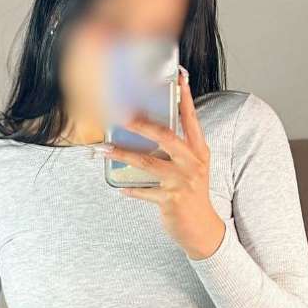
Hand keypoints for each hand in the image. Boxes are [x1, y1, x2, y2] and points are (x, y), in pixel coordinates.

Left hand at [103, 67, 225, 259]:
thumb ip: (177, 150)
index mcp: (199, 151)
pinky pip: (144, 191)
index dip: (184, 98)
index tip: (178, 77)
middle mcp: (192, 163)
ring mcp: (182, 181)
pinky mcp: (171, 200)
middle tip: (124, 115)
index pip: (191, 119)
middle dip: (144, 125)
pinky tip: (120, 188)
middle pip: (167, 137)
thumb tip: (147, 131)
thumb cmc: (192, 193)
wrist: (202, 230)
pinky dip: (131, 189)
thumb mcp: (192, 167)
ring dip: (123, 154)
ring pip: (148, 163)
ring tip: (105, 148)